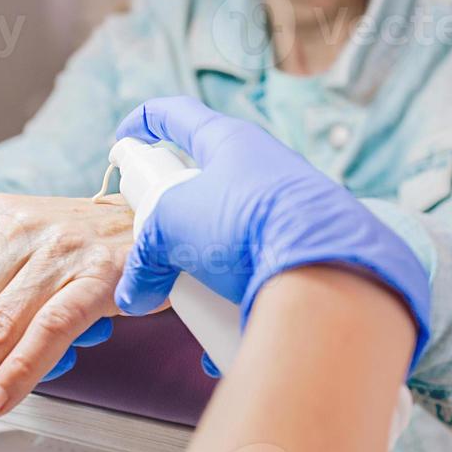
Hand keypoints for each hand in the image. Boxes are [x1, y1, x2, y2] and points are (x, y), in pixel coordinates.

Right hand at [115, 96, 431, 367]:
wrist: (329, 269)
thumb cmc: (242, 226)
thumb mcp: (173, 229)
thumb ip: (145, 257)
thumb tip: (133, 296)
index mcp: (231, 141)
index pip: (176, 115)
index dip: (141, 124)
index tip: (122, 146)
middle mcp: (267, 167)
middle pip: (207, 181)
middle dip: (178, 217)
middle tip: (158, 247)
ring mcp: (292, 208)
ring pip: (234, 233)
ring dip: (208, 268)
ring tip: (196, 300)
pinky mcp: (311, 249)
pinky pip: (264, 273)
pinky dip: (241, 305)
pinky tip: (225, 337)